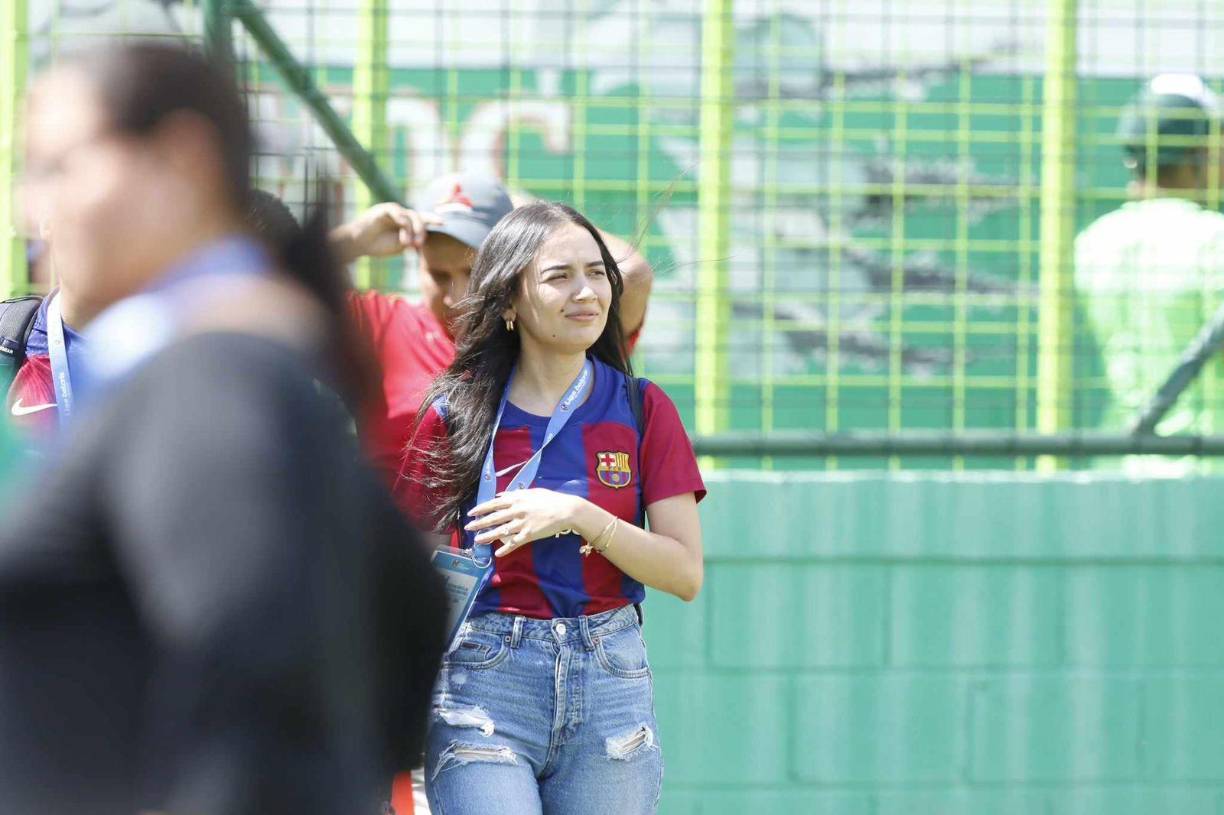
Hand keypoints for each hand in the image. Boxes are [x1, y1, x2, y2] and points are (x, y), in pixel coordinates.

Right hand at [330, 203, 441, 261]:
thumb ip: (412, 240)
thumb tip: (423, 239)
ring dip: (411, 229)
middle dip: (422, 230)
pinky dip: (401, 219)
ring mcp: (393, 211)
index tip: (445, 223)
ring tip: (406, 243)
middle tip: (418, 244)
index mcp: (408, 223)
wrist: (359, 244)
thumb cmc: (378, 246)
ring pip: (410, 215)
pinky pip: (396, 211)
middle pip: (419, 217)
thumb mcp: (400, 245)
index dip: (434, 219)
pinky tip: (402, 226)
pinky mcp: (383, 209)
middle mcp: (402, 215)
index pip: (424, 219)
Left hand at [465, 489, 582, 556]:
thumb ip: (515, 493)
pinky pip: (515, 543)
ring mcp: (523, 523)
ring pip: (501, 531)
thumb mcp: (531, 492)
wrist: (566, 510)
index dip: (481, 509)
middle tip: (468, 527)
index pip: (494, 504)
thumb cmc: (550, 499)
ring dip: (488, 536)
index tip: (471, 513)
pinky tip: (498, 554)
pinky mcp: (529, 534)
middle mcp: (517, 511)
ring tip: (477, 540)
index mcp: (517, 499)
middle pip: (494, 518)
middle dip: (479, 523)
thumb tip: (500, 495)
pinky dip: (506, 549)